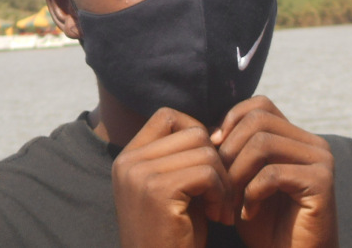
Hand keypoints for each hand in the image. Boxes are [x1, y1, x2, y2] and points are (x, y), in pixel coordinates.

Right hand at [112, 108, 233, 247]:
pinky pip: (206, 172)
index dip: (196, 133)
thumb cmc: (176, 236)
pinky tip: (219, 216)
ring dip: (222, 179)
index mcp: (128, 157)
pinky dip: (221, 192)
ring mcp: (139, 174)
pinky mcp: (157, 190)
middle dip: (216, 160)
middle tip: (222, 193)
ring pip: (204, 149)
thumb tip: (218, 129)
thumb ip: (186, 156)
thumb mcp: (176, 187)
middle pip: (192, 131)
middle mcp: (128, 161)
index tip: (209, 166)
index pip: (167, 116)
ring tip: (221, 207)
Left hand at [211, 96, 338, 247]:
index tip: (213, 147)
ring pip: (262, 144)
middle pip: (257, 121)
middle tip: (217, 185)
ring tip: (228, 202)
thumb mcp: (241, 179)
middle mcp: (312, 143)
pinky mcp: (322, 182)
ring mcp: (321, 160)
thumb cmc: (263, 222)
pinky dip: (252, 194)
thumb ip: (231, 150)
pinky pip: (273, 173)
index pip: (260, 105)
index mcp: (295, 137)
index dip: (232, 119)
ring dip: (236, 174)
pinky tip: (248, 213)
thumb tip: (207, 128)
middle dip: (229, 151)